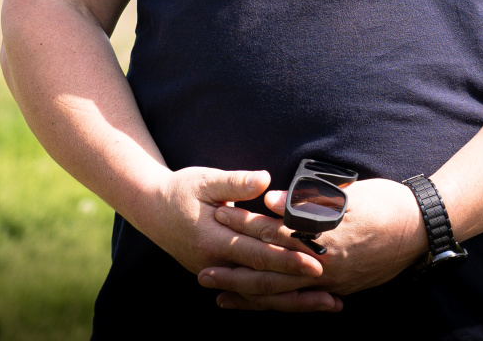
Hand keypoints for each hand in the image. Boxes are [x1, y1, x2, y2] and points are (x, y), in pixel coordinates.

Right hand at [129, 166, 327, 289]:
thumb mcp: (205, 179)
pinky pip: (252, 294)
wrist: (151, 209)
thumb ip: (235, 181)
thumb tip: (264, 179)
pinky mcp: (220, 276)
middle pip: (263, 280)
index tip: (316, 259)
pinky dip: (278, 299)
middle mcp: (216, 263)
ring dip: (294, 300)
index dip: (288, 256)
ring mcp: (217, 274)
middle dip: (298, 283)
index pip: (258, 252)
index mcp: (214, 239)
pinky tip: (302, 302)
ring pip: (260, 294)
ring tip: (329, 303)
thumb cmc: (182, 189)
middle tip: (331, 284)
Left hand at [200, 177, 427, 310]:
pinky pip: (302, 302)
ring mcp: (333, 282)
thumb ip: (306, 200)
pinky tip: (262, 306)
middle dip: (235, 274)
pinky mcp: (341, 289)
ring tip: (222, 298)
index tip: (217, 217)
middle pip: (270, 274)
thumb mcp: (347, 194)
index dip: (243, 228)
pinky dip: (279, 304)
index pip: (273, 234)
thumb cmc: (386, 202)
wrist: (424, 227)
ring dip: (250, 297)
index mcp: (323, 237)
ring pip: (283, 295)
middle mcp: (325, 266)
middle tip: (204, 274)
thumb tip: (269, 201)